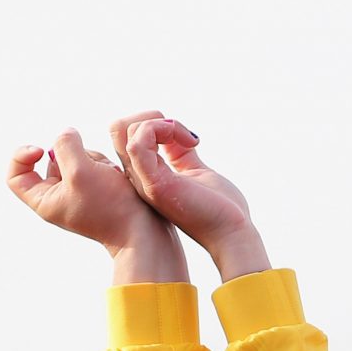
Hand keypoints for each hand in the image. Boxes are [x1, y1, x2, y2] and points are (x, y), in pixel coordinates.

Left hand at [6, 125, 185, 283]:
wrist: (144, 231)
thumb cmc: (111, 207)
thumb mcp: (80, 169)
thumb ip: (65, 144)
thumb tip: (66, 133)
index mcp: (44, 201)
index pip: (16, 176)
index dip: (21, 156)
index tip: (40, 149)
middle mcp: (58, 198)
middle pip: (51, 160)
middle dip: (71, 156)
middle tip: (89, 167)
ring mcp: (79, 194)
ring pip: (76, 158)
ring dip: (92, 158)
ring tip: (107, 175)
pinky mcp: (98, 189)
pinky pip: (93, 164)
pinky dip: (103, 164)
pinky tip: (115, 176)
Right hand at [115, 118, 269, 280]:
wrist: (232, 233)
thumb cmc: (220, 208)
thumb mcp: (195, 171)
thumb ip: (180, 153)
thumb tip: (174, 134)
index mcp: (147, 175)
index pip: (129, 136)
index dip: (155, 124)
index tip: (190, 140)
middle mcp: (140, 178)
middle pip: (119, 129)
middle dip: (152, 117)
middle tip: (185, 136)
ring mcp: (144, 182)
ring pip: (125, 131)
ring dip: (160, 122)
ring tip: (189, 141)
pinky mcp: (155, 184)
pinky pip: (138, 143)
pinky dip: (160, 130)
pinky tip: (188, 143)